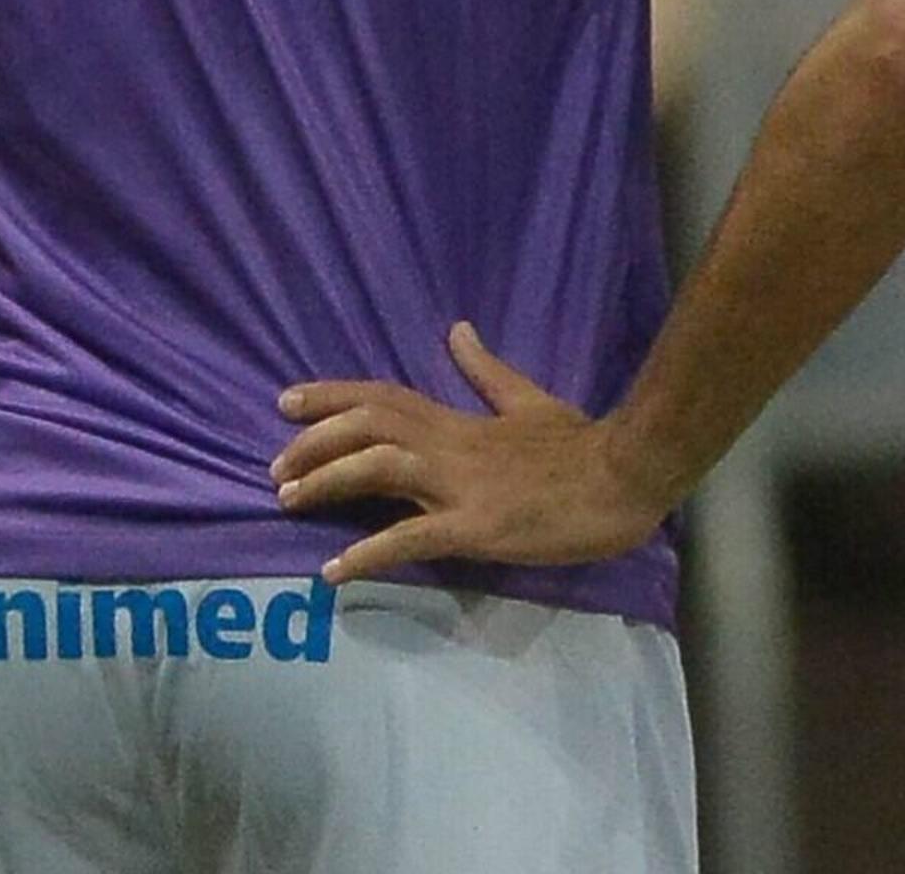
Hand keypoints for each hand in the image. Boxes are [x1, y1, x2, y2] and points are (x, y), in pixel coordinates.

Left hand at [272, 324, 673, 584]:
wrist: (628, 477)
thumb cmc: (582, 446)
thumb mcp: (531, 401)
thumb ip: (488, 373)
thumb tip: (456, 331)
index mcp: (461, 422)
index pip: (384, 398)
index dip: (330, 397)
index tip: (284, 402)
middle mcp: (452, 448)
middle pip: (369, 428)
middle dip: (314, 442)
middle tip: (276, 468)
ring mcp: (463, 487)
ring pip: (381, 470)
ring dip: (328, 483)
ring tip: (289, 502)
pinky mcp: (477, 527)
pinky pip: (413, 538)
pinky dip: (368, 554)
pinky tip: (334, 573)